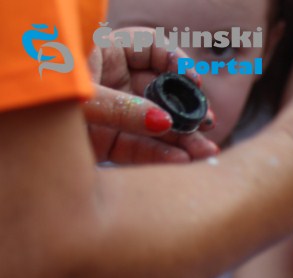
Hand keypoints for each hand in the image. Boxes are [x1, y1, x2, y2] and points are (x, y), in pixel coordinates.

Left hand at [84, 30, 217, 163]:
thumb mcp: (76, 95)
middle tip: (208, 123)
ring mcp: (111, 114)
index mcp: (101, 54)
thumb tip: (164, 123)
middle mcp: (111, 82)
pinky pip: (139, 150)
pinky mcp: (104, 145)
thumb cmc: (30, 97)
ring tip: (205, 151)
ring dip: (183, 139)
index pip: (149, 47)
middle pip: (161, 93)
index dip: (175, 60)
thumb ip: (121, 108)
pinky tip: (182, 160)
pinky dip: (161, 157)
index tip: (192, 80)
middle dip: (188, 110)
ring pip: (155, 126)